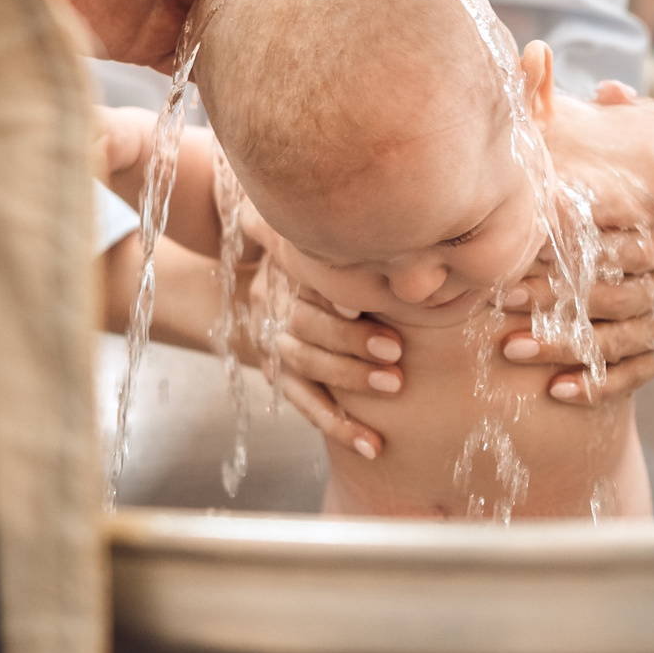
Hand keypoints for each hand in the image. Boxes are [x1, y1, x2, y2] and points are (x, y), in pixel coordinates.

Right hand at [222, 209, 406, 460]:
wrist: (258, 280)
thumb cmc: (315, 256)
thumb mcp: (316, 239)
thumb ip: (341, 239)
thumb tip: (387, 207)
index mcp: (288, 266)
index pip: (302, 281)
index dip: (327, 296)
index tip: (358, 304)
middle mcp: (275, 303)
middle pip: (304, 325)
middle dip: (350, 340)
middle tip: (395, 351)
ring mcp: (274, 343)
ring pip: (305, 365)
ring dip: (350, 378)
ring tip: (395, 387)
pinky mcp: (280, 376)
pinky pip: (305, 404)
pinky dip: (338, 424)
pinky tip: (372, 445)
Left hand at [513, 76, 653, 404]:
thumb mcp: (649, 125)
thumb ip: (605, 106)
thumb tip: (557, 61)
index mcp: (653, 211)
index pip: (604, 228)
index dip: (556, 241)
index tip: (510, 247)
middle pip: (606, 286)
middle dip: (549, 298)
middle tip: (497, 306)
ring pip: (618, 334)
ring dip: (564, 347)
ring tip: (512, 350)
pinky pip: (640, 372)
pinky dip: (600, 386)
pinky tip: (558, 395)